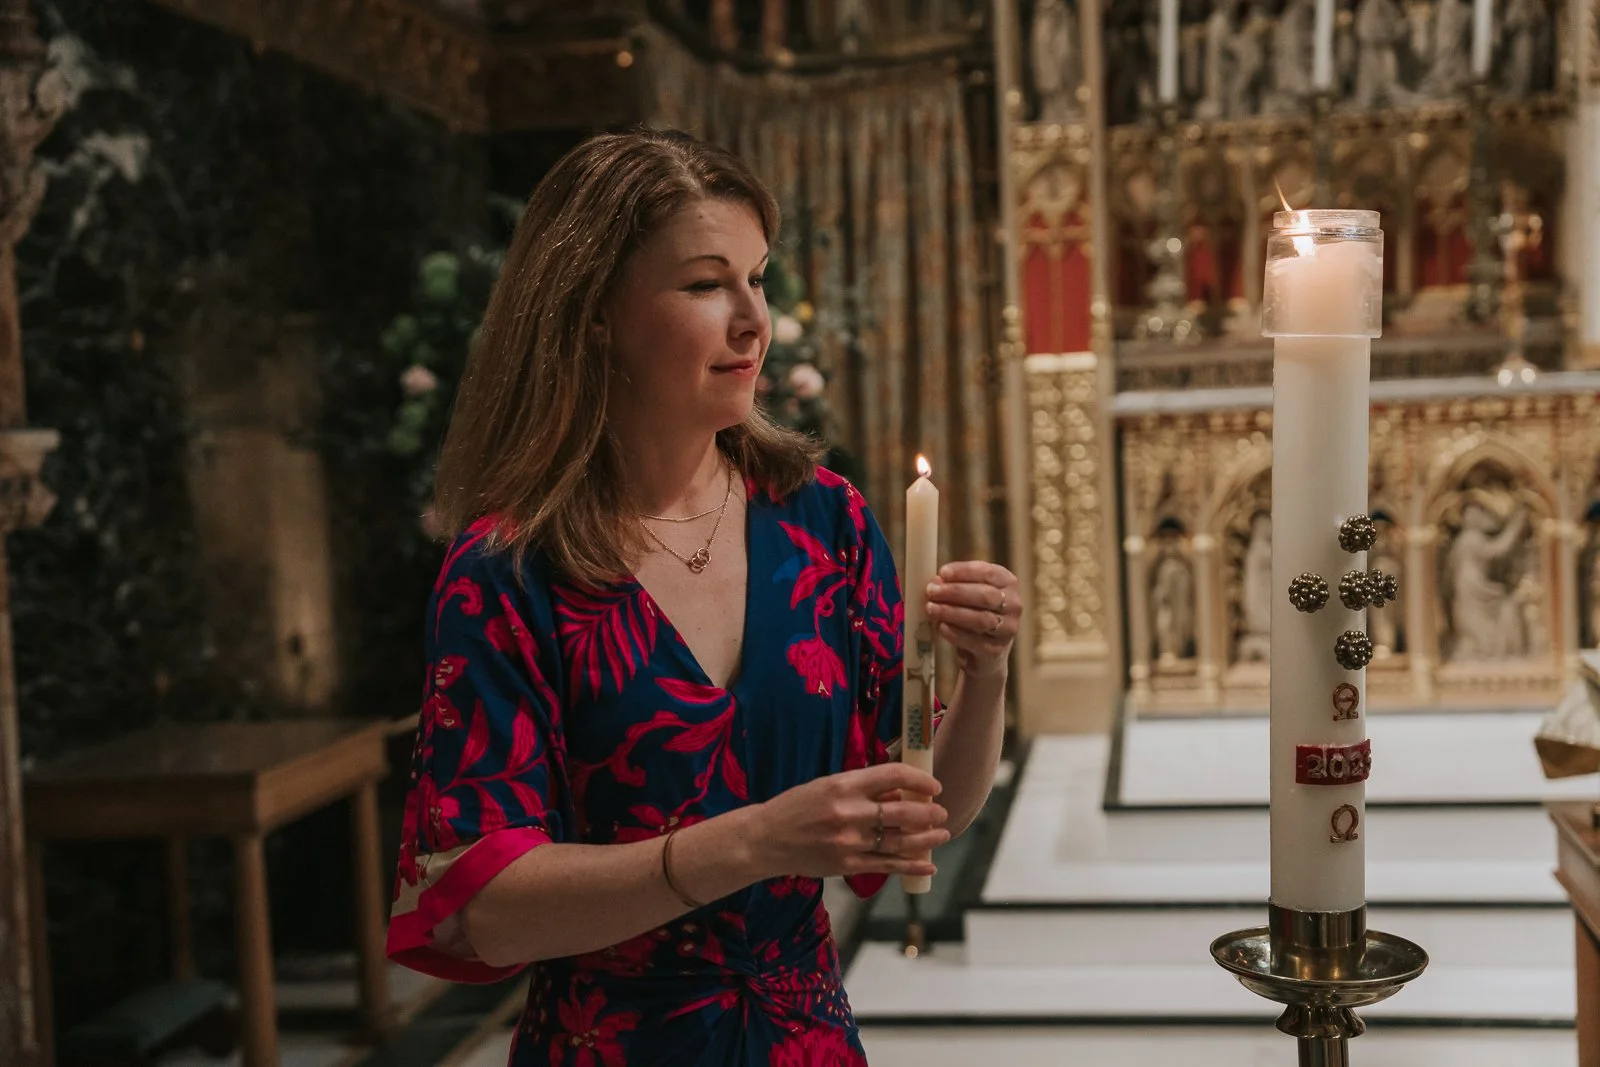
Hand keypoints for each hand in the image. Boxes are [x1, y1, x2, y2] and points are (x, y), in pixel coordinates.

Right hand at [750, 763, 947, 880]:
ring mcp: (849, 842)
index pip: (893, 775)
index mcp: (843, 785)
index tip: (933, 785)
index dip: (919, 779)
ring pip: (900, 841)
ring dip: (927, 839)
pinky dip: (912, 866)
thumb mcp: (827, 786)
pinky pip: (888, 866)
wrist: (766, 839)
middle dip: (929, 812)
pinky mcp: (847, 865)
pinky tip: (929, 864)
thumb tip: (900, 793)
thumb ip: (862, 788)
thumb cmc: (796, 808)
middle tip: (941, 812)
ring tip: (943, 834)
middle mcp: (849, 812)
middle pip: (903, 812)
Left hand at [926, 561, 1020, 678]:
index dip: (964, 571)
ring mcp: (1008, 628)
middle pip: (985, 596)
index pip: (988, 573)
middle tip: (931, 591)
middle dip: (955, 592)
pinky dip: (956, 633)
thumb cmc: (974, 613)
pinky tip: (941, 627)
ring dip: (953, 612)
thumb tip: (937, 581)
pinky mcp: (996, 650)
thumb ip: (955, 585)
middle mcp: (1013, 604)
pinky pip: (975, 641)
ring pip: (981, 619)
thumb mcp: (968, 594)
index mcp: (1007, 583)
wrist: (983, 652)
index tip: (942, 572)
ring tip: (931, 608)